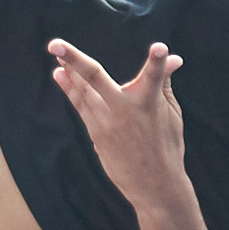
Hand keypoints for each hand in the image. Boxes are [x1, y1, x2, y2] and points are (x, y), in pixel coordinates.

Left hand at [47, 37, 191, 218]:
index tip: (160, 48)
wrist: (153, 184)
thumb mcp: (171, 113)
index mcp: (150, 103)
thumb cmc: (166, 145)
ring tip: (56, 52)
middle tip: (55, 45)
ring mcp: (107, 122)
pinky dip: (70, 89)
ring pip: (82, 90)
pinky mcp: (97, 133)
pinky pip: (80, 106)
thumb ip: (164, 82)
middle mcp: (125, 110)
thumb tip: (172, 58)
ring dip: (69, 71)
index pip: (156, 77)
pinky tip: (60, 75)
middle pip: (96, 78)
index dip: (158, 62)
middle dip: (74, 60)